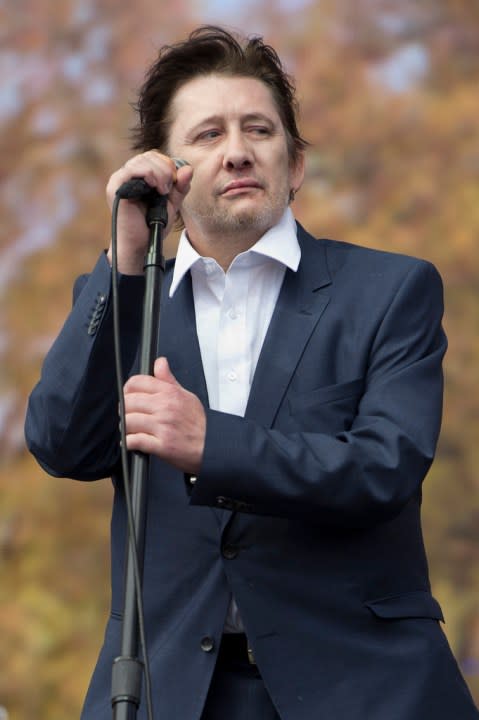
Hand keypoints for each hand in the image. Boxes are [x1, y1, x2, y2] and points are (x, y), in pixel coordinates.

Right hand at [106, 151, 192, 274]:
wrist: (143, 244)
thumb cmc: (153, 225)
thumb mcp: (172, 204)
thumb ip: (180, 187)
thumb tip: (188, 168)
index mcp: (140, 177)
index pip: (155, 157)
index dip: (168, 165)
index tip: (175, 182)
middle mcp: (128, 175)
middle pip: (149, 156)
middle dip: (165, 169)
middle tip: (169, 189)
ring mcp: (120, 180)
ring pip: (142, 160)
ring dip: (159, 173)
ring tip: (163, 191)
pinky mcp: (116, 187)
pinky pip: (132, 169)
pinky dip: (148, 174)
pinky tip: (155, 188)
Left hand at [123, 357, 205, 473]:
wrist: (212, 445)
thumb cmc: (199, 423)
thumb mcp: (187, 395)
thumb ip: (168, 379)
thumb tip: (160, 362)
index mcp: (169, 393)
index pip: (136, 383)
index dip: (127, 391)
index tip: (128, 398)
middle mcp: (165, 407)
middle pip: (128, 402)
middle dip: (124, 410)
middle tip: (128, 416)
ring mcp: (163, 426)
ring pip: (128, 421)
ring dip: (125, 428)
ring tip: (130, 431)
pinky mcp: (162, 445)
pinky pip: (135, 441)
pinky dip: (129, 443)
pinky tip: (132, 442)